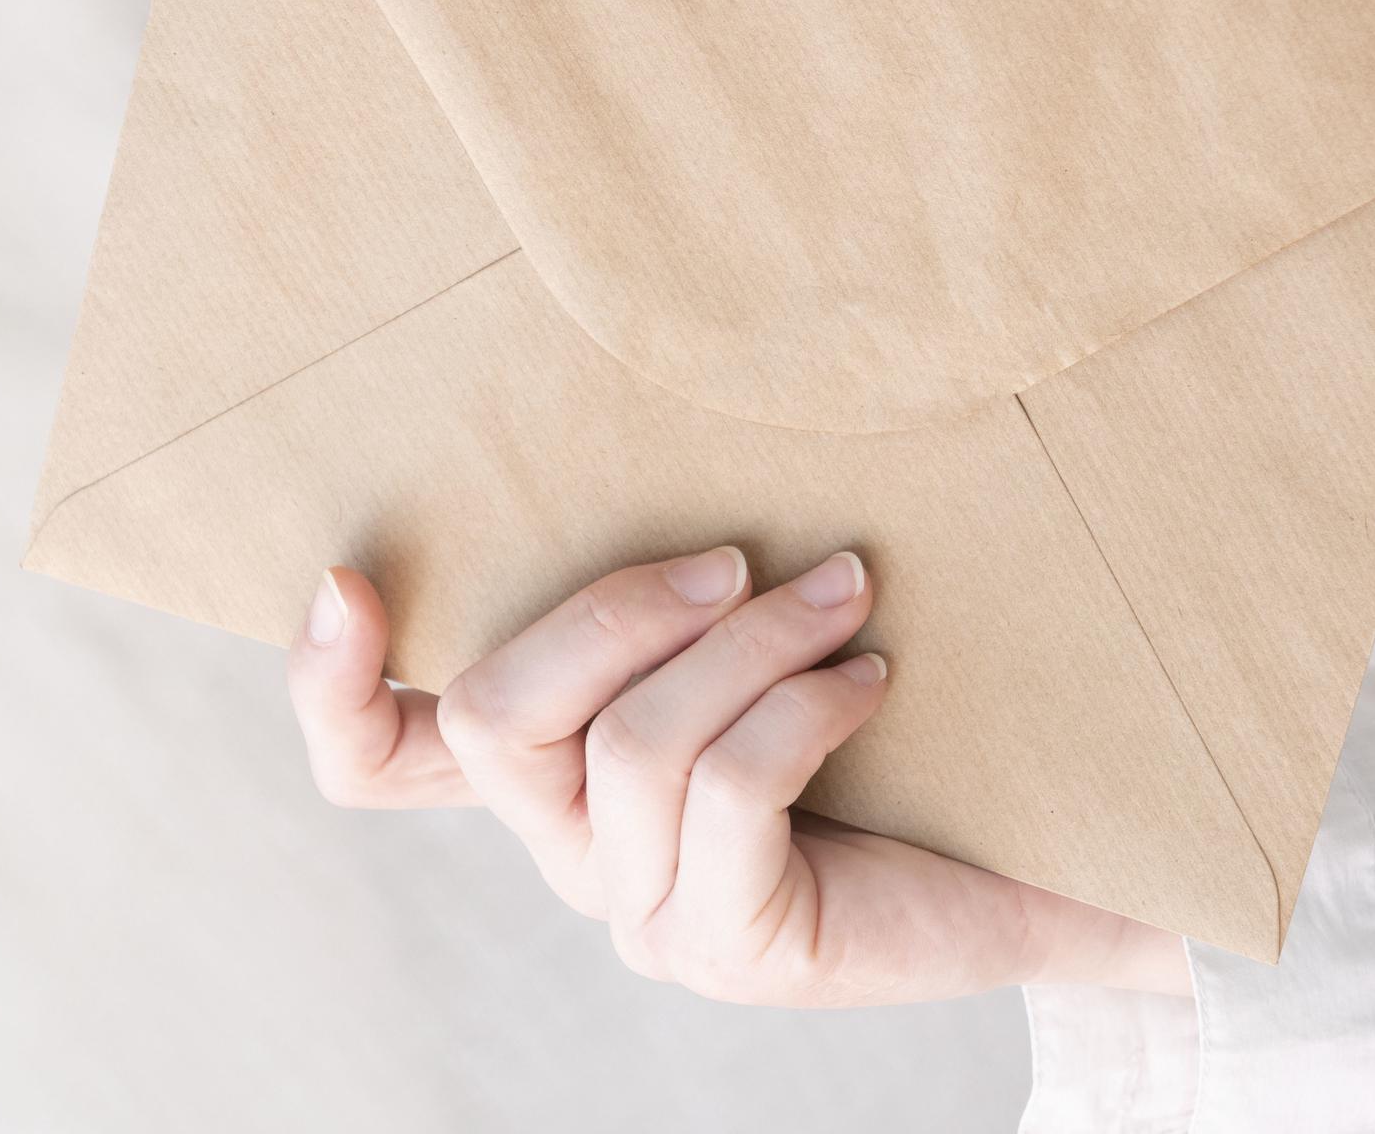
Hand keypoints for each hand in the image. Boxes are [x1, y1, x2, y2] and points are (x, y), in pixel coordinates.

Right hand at [288, 546, 1191, 1006]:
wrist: (1045, 861)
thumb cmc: (905, 719)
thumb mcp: (771, 623)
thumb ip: (699, 577)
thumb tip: (681, 430)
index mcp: (557, 770)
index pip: (380, 760)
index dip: (329, 687)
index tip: (352, 579)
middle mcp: (572, 848)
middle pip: (491, 719)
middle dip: (612, 609)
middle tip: (735, 557)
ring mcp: (642, 910)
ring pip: (631, 743)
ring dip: (750, 637)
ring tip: (847, 589)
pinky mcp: (730, 944)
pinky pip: (728, 788)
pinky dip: (803, 702)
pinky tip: (873, 672)